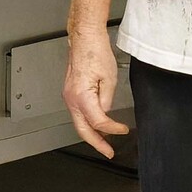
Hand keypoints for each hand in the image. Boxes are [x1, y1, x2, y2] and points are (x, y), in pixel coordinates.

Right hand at [62, 28, 129, 158]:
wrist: (85, 39)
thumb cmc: (95, 52)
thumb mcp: (109, 79)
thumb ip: (107, 101)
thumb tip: (106, 114)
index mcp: (81, 96)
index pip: (98, 122)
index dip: (112, 129)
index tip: (123, 130)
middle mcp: (71, 98)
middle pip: (83, 130)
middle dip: (97, 143)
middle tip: (109, 151)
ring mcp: (68, 96)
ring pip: (79, 123)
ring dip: (92, 134)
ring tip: (105, 141)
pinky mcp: (70, 93)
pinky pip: (78, 113)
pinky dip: (87, 123)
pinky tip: (97, 125)